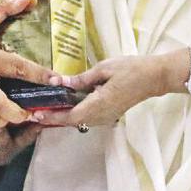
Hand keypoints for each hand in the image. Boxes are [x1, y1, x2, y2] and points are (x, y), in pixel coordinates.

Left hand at [44, 55, 169, 129]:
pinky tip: (67, 105)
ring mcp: (107, 117)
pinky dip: (75, 114)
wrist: (154, 77)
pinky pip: (88, 118)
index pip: (70, 116)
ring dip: (63, 117)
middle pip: (72, 121)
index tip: (36, 115)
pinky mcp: (110, 114)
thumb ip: (81, 79)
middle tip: (35, 112)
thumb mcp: (104, 68)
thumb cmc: (131, 69)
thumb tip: (60, 82)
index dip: (52, 117)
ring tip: (47, 109)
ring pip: (80, 121)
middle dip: (53, 118)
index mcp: (99, 104)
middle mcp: (101, 115)